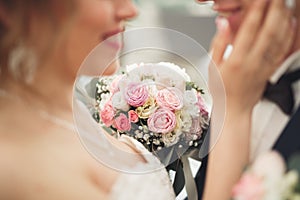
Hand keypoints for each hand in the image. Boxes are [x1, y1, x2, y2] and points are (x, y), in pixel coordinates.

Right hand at [209, 0, 295, 114]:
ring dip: (283, 19)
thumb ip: (218, 43)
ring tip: (283, 5)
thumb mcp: (212, 66)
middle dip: (273, 10)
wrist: (234, 108)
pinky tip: (290, 23)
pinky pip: (283, 50)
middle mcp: (253, 62)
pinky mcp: (271, 70)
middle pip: (268, 31)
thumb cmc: (222, 89)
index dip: (255, 12)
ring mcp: (265, 66)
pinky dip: (289, 35)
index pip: (248, 31)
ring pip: (279, 39)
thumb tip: (222, 24)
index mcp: (236, 60)